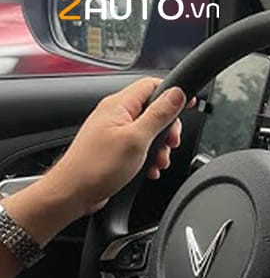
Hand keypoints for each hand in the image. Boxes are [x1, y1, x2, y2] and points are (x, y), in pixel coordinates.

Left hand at [47, 77, 189, 215]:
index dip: (173, 92)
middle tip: (171, 143)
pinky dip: (149, 156)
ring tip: (158, 161)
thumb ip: (159, 114)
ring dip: (160, 147)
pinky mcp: (115, 147)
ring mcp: (114, 131)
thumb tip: (177, 94)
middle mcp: (115, 114)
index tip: (189, 104)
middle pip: (154, 109)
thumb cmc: (97, 167)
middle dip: (168, 128)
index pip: (152, 85)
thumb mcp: (137, 139)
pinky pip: (140, 145)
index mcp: (119, 105)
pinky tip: (149, 169)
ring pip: (149, 130)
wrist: (73, 192)